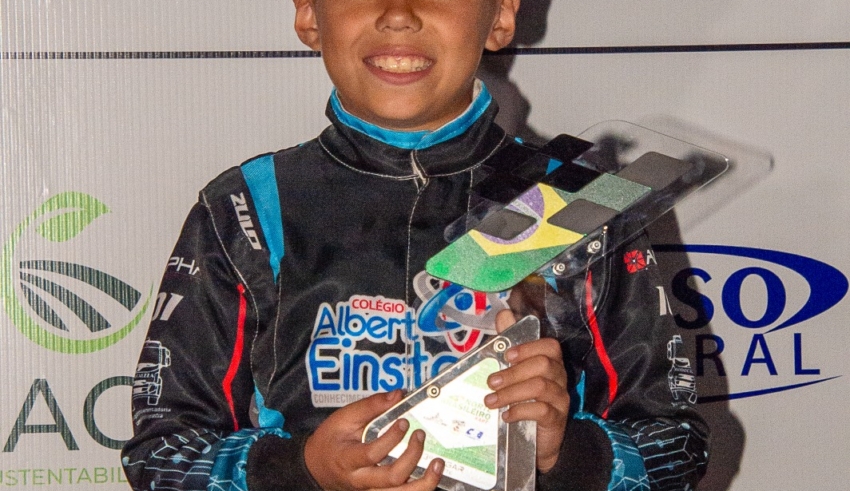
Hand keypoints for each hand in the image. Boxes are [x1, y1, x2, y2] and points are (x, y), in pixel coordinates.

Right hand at [304, 390, 443, 490]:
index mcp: (348, 459)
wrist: (317, 467)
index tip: (404, 422)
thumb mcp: (343, 418)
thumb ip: (370, 406)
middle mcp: (360, 480)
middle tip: (419, 436)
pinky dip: (420, 488)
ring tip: (438, 464)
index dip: (391, 439)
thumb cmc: (330, 441)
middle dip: (412, 457)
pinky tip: (431, 475)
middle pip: (392, 479)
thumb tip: (398, 394)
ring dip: (424, 483)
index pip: (372, 454)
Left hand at [484, 310, 569, 472]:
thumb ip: (511, 343)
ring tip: (490, 401)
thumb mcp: (516, 372)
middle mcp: (560, 377)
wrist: (539, 441)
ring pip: (540, 386)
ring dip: (511, 392)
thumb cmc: (526, 401)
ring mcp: (561, 398)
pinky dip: (520, 411)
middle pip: (543, 364)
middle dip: (513, 372)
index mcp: (550, 363)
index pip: (549, 346)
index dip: (528, 347)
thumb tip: (504, 314)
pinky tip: (506, 416)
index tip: (506, 356)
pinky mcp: (557, 419)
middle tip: (490, 382)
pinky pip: (542, 410)